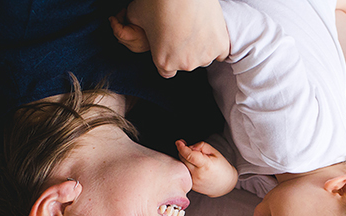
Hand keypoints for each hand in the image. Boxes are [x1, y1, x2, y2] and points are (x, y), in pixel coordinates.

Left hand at [110, 0, 229, 77]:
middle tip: (180, 30)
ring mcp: (205, 56)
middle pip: (184, 64)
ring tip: (193, 26)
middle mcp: (184, 65)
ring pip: (202, 57)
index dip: (165, 57)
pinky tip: (207, 29)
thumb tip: (124, 26)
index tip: (168, 45)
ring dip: (199, 47)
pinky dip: (214, 42)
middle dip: (182, 51)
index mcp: (163, 63)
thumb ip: (130, 28)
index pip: (165, 70)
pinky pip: (219, 50)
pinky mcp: (221, 46)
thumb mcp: (134, 14)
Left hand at [176, 140, 237, 196]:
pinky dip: (187, 168)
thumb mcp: (215, 152)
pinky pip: (185, 173)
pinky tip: (196, 168)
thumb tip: (190, 146)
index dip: (181, 147)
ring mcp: (194, 182)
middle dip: (184, 152)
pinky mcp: (192, 186)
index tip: (179, 142)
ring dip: (185, 160)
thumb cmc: (222, 167)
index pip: (188, 155)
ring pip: (182, 166)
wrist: (225, 184)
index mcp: (205, 166)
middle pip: (183, 159)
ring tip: (196, 160)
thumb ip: (202, 146)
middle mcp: (198, 175)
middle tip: (192, 150)